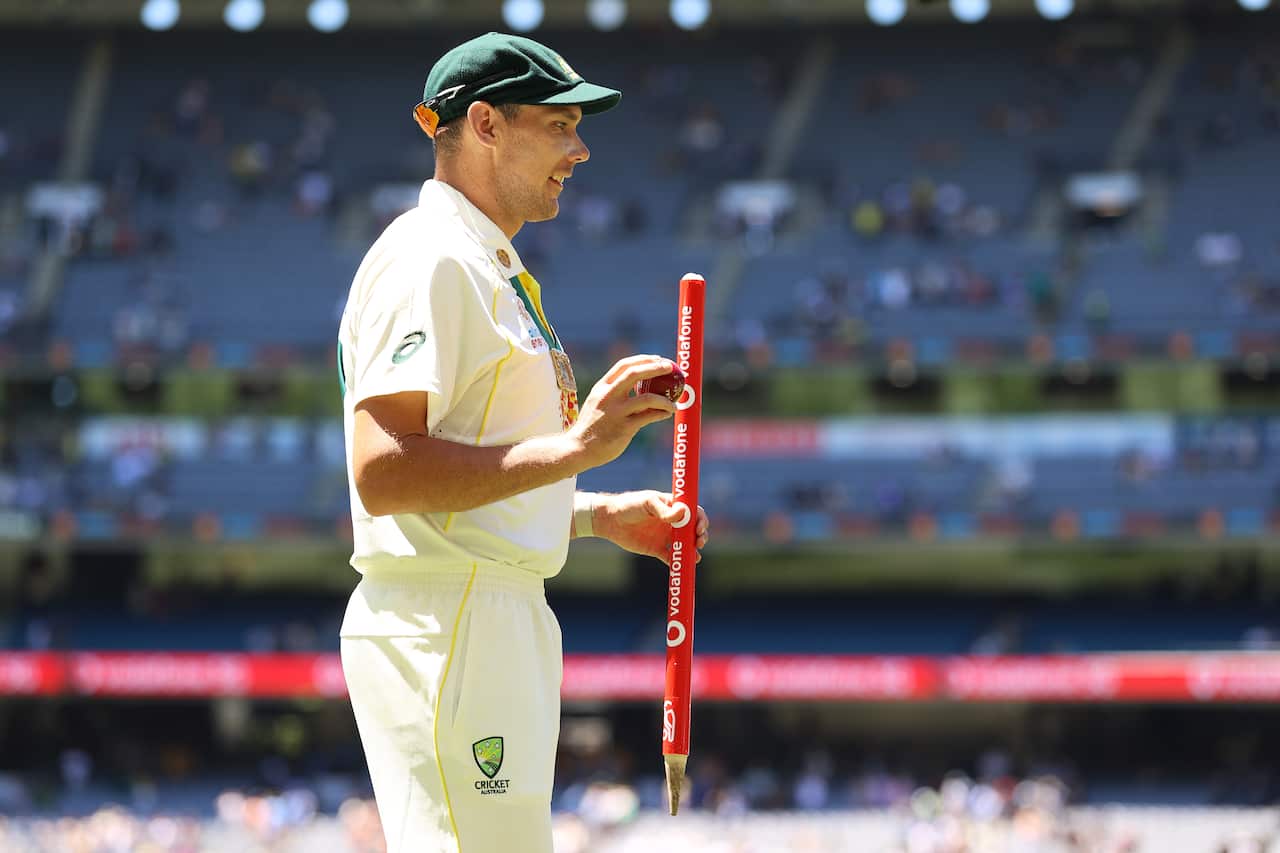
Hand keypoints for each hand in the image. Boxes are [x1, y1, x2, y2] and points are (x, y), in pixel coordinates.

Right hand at [567, 355, 677, 470]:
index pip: (623, 365)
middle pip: (635, 374)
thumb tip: (639, 388)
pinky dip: (662, 413)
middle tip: (671, 368)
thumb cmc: (591, 427)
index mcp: (602, 388)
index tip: (657, 359)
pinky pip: (648, 417)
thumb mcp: (598, 403)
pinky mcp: (624, 428)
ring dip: (665, 400)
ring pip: (647, 398)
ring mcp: (616, 412)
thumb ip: (614, 394)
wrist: (578, 449)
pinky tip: (667, 414)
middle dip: (655, 368)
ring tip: (674, 404)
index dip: (643, 359)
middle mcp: (608, 396)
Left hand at [595, 490, 709, 564]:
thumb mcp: (647, 503)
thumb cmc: (629, 505)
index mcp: (672, 507)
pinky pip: (671, 558)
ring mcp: (665, 536)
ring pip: (685, 546)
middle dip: (701, 536)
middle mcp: (672, 522)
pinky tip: (680, 567)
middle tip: (699, 542)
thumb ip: (663, 510)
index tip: (699, 528)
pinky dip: (677, 563)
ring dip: (693, 551)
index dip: (701, 520)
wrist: (609, 520)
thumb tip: (682, 513)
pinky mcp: (656, 549)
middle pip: (693, 531)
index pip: (694, 512)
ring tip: (695, 557)